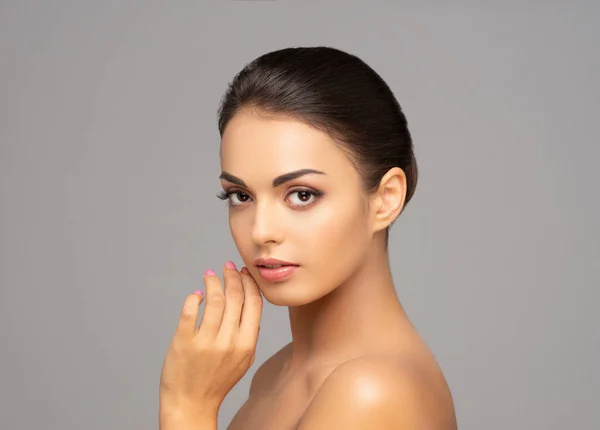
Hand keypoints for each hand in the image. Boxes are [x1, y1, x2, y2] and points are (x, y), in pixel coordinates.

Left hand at [159, 262, 262, 421]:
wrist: (191, 404)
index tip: (244, 272)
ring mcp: (205, 342)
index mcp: (246, 345)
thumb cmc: (216, 381)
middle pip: (234, 297)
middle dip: (232, 276)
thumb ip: (249, 335)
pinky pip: (189, 310)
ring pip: (213, 300)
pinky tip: (196, 295)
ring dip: (212, 282)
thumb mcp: (243, 361)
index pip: (253, 304)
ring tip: (210, 276)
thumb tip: (249, 306)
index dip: (249, 283)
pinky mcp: (183, 342)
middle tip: (227, 267)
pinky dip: (194, 297)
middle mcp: (228, 342)